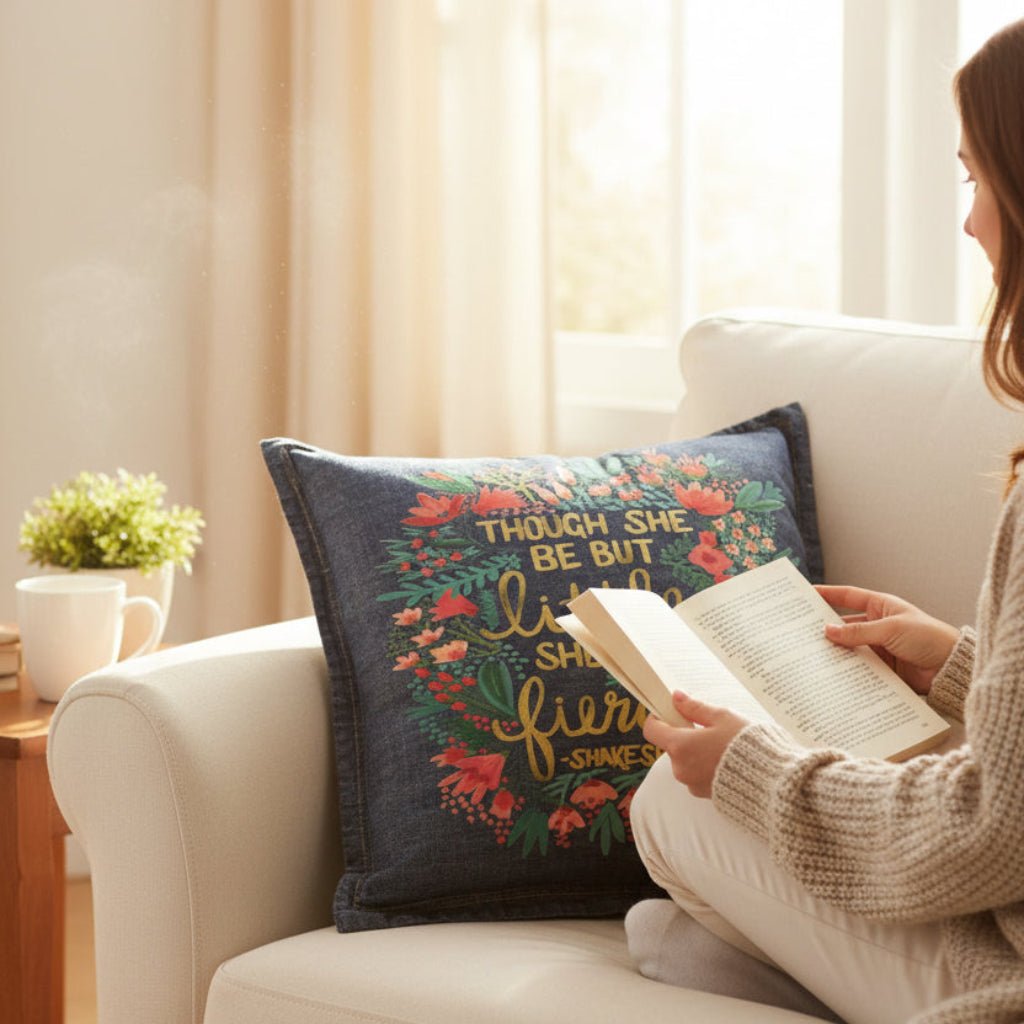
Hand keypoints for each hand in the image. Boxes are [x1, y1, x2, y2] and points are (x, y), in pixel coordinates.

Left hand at [642, 692, 749, 798]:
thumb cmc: (747, 746)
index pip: (652, 730)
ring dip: (698, 752)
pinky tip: (728, 761)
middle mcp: (681, 768)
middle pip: (672, 746)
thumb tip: (677, 697)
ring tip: (724, 745)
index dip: (659, 718)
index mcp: (681, 746)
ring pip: (686, 761)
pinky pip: (699, 776)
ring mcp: (692, 784)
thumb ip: (695, 708)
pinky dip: (707, 767)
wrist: (772, 783)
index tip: (671, 711)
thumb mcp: (722, 718)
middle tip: (708, 727)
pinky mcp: (706, 795)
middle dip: (686, 735)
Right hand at [816, 585, 959, 694]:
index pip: (847, 596)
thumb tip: (828, 630)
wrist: (951, 668)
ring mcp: (878, 647)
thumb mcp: (891, 629)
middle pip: (844, 624)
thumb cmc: (929, 638)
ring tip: (812, 654)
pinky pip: (859, 666)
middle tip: (801, 631)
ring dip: (835, 651)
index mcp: (881, 606)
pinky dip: (847, 669)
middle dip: (825, 627)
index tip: (806, 593)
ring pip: (849, 647)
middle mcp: (876, 625)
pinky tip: (833, 673)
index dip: (827, 593)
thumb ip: (858, 631)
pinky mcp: (881, 667)